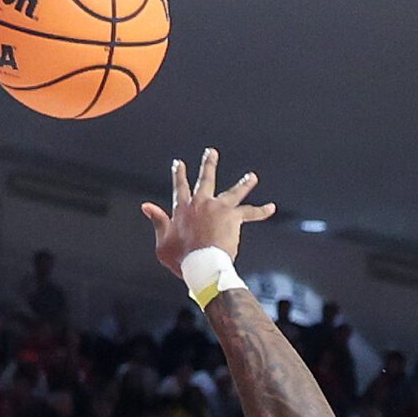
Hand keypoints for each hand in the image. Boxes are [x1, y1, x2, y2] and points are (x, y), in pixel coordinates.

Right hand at [139, 148, 275, 277]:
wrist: (201, 264)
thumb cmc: (181, 259)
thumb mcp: (162, 242)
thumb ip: (157, 221)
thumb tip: (146, 206)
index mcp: (182, 209)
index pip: (180, 187)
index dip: (179, 174)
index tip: (179, 163)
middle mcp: (201, 203)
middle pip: (206, 179)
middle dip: (209, 164)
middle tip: (212, 152)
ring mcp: (218, 208)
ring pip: (233, 191)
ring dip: (244, 183)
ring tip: (252, 176)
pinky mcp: (233, 217)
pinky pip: (250, 213)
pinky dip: (261, 211)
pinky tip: (271, 207)